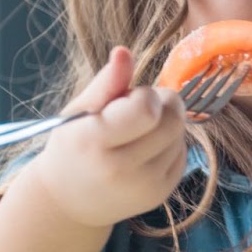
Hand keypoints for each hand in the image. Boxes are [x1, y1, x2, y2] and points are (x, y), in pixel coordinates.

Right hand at [22, 46, 189, 228]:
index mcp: (94, 142)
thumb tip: (124, 51)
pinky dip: (169, 145)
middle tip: (140, 108)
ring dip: (166, 125)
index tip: (129, 98)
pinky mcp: (161, 194)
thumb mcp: (80, 111)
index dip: (145, 95)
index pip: (147, 109)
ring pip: (181, 135)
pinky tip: (145, 151)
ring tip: (138, 132)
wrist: (69, 201)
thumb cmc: (73, 146)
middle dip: (163, 104)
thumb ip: (106, 82)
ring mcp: (144, 186)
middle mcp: (120, 169)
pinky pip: (182, 153)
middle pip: (173, 121)